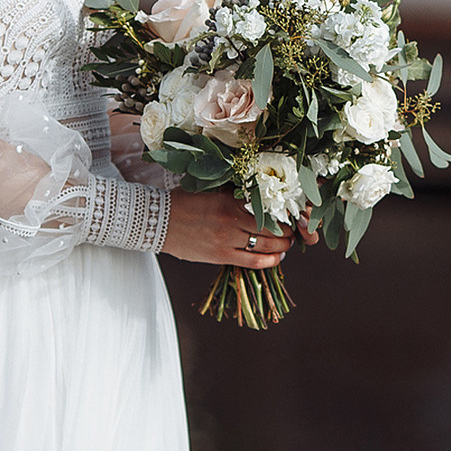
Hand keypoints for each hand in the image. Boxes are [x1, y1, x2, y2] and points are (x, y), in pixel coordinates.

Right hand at [162, 189, 293, 267]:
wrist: (157, 221)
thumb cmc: (183, 202)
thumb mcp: (210, 189)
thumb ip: (233, 191)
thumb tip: (258, 191)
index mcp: (229, 199)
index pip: (268, 206)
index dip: (283, 212)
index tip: (290, 213)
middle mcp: (231, 219)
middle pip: (271, 226)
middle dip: (287, 230)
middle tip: (293, 231)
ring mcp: (226, 239)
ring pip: (266, 245)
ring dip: (282, 246)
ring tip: (287, 244)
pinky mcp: (220, 256)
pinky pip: (252, 261)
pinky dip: (269, 261)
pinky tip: (277, 258)